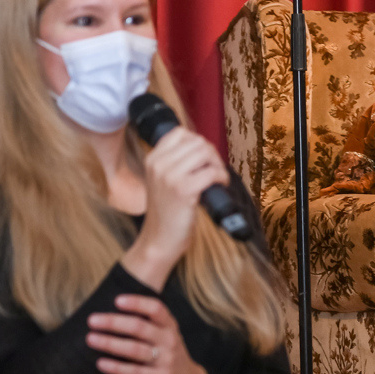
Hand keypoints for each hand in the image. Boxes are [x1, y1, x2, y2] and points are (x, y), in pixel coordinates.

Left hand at [87, 294, 212, 373]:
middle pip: (139, 327)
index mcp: (170, 327)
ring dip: (110, 343)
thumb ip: (149, 324)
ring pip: (134, 349)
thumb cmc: (169, 356)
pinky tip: (100, 363)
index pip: (156, 309)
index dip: (137, 303)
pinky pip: (134, 372)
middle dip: (113, 322)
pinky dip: (116, 367)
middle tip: (92, 320)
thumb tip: (113, 312)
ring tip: (91, 339)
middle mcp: (170, 341)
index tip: (117, 300)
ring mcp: (166, 361)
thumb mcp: (166, 336)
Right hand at [122, 127, 228, 288]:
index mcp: (152, 159)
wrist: (158, 240)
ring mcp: (169, 176)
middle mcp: (158, 164)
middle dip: (212, 154)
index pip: (180, 133)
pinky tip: (220, 186)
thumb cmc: (166, 212)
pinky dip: (222, 178)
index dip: (198, 143)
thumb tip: (203, 147)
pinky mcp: (183, 190)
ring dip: (218, 165)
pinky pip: (212, 172)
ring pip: (205, 153)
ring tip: (217, 178)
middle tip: (215, 171)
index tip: (204, 159)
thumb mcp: (162, 181)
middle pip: (197, 142)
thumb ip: (175, 162)